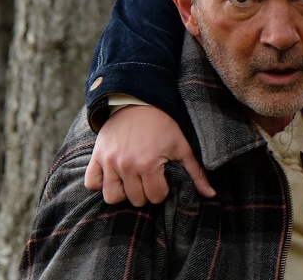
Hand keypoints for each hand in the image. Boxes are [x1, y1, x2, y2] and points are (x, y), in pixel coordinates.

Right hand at [84, 105, 214, 205]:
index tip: (163, 177)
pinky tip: (114, 175)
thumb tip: (211, 195)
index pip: (155, 197)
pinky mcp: (96, 157)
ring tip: (132, 180)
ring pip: (112, 197)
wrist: (138, 102)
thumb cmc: (164, 125)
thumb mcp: (183, 146)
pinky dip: (101, 183)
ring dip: (123, 193)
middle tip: (149, 177)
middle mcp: (126, 165)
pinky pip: (91, 183)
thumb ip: (196, 173)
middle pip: (136, 200)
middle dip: (145, 192)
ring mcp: (109, 162)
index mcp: (148, 164)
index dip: (162, 190)